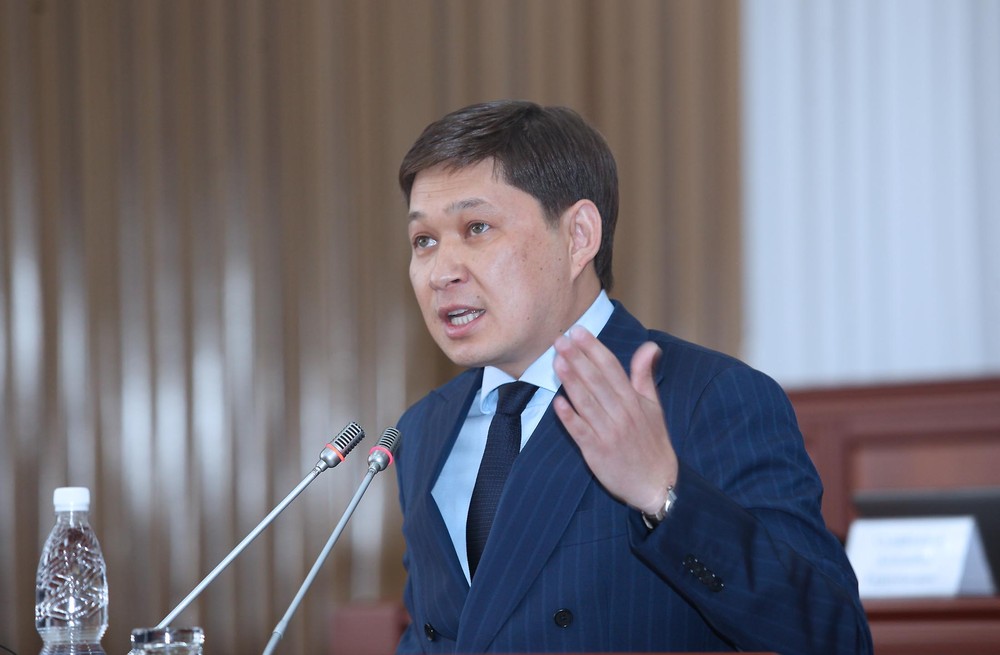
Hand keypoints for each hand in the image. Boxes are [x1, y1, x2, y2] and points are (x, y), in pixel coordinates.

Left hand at [552, 326, 677, 513]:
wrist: (656, 484)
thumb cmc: (652, 443)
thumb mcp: (653, 407)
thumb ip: (644, 375)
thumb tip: (649, 346)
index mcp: (634, 401)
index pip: (612, 368)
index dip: (594, 349)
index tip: (579, 332)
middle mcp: (622, 414)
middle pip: (597, 381)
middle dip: (579, 359)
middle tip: (561, 340)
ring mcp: (609, 433)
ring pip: (587, 403)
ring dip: (571, 381)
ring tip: (557, 361)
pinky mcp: (597, 452)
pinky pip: (581, 432)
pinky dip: (570, 417)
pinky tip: (557, 403)